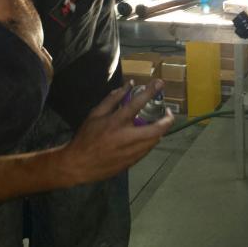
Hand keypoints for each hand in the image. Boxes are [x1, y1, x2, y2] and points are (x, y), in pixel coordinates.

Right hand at [57, 80, 173, 184]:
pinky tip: (148, 136)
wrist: (79, 164)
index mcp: (116, 122)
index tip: (160, 83)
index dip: (151, 91)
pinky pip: (148, 149)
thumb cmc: (86, 137)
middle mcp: (127, 137)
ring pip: (155, 140)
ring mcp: (132, 151)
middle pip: (156, 128)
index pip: (138, 103)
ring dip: (160, 130)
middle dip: (167, 120)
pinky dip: (151, 140)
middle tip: (168, 113)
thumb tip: (128, 85)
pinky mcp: (133, 161)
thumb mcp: (95, 114)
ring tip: (158, 123)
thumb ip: (112, 99)